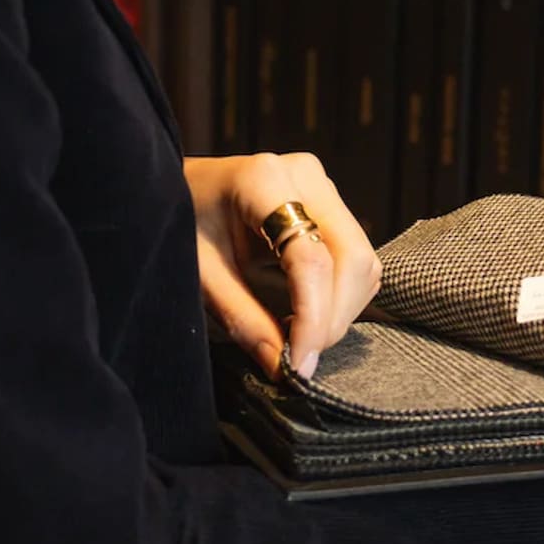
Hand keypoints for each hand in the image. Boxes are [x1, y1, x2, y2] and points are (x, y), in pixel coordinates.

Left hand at [184, 153, 380, 379]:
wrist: (182, 187)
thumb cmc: (182, 221)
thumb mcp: (203, 274)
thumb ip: (243, 318)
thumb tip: (282, 366)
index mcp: (264, 181)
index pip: (311, 258)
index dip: (313, 317)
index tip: (298, 363)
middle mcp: (305, 176)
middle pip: (351, 259)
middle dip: (332, 318)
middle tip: (299, 359)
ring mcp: (323, 187)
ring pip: (362, 263)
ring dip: (340, 312)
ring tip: (299, 338)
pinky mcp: (330, 203)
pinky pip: (357, 260)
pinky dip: (341, 298)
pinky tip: (306, 314)